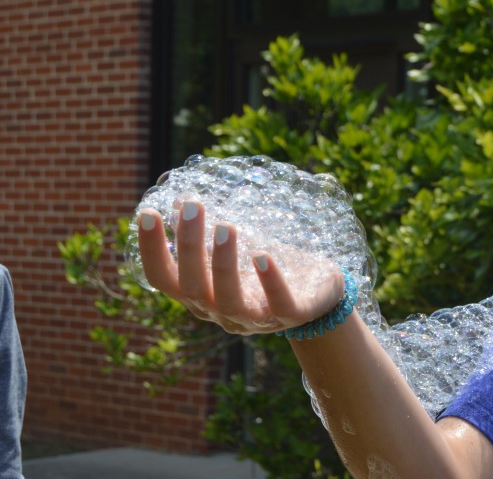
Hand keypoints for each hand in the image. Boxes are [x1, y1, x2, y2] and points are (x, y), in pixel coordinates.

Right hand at [136, 201, 346, 333]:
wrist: (320, 294)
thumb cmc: (270, 266)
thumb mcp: (239, 245)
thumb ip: (209, 230)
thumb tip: (176, 198)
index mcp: (202, 294)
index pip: (164, 279)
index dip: (152, 250)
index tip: (148, 213)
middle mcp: (220, 311)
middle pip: (193, 287)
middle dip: (189, 247)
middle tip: (193, 206)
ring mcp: (255, 318)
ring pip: (229, 300)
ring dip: (224, 264)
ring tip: (226, 226)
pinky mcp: (291, 315)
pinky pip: (279, 304)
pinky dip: (270, 282)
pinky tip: (263, 256)